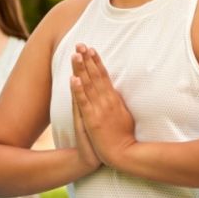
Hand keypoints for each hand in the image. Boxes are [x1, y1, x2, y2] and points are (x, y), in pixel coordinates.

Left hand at [70, 45, 136, 167]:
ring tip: (75, 54)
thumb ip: (118, 103)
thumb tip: (115, 93)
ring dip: (82, 69)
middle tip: (80, 44)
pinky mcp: (92, 120)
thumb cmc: (125, 137)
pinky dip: (78, 90)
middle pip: (95, 76)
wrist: (124, 154)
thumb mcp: (125, 115)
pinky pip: (83, 102)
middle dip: (87, 59)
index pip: (104, 76)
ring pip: (89, 85)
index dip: (96, 62)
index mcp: (114, 99)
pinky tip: (74, 79)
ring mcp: (99, 110)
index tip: (90, 49)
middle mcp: (107, 101)